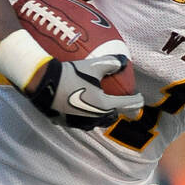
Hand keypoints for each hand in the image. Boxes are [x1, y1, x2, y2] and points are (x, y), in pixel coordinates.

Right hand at [25, 49, 143, 129]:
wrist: (43, 84)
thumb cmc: (70, 74)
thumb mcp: (93, 65)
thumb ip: (111, 63)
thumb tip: (123, 61)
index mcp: (104, 104)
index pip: (126, 104)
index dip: (136, 101)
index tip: (140, 99)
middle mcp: (94, 117)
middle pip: (111, 116)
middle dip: (118, 111)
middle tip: (120, 104)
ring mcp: (79, 122)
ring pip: (96, 122)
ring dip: (102, 116)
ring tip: (102, 108)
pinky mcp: (66, 123)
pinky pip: (80, 122)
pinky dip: (85, 117)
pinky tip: (81, 110)